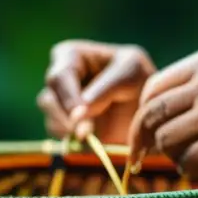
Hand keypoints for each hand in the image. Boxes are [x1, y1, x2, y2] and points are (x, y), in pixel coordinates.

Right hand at [38, 40, 155, 144]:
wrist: (150, 107)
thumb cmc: (141, 79)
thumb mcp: (131, 73)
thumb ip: (104, 90)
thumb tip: (77, 114)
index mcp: (70, 55)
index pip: (58, 76)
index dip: (68, 98)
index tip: (81, 116)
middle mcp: (60, 78)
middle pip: (48, 100)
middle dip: (68, 118)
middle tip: (87, 133)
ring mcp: (59, 104)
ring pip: (51, 120)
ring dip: (72, 131)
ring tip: (97, 132)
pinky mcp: (65, 127)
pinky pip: (60, 138)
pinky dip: (75, 142)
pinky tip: (94, 138)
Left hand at [126, 47, 197, 177]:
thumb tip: (164, 115)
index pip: (152, 88)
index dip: (143, 114)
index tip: (145, 133)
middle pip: (150, 115)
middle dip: (142, 141)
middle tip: (142, 160)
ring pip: (166, 140)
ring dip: (174, 158)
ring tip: (193, 162)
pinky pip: (190, 161)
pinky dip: (193, 171)